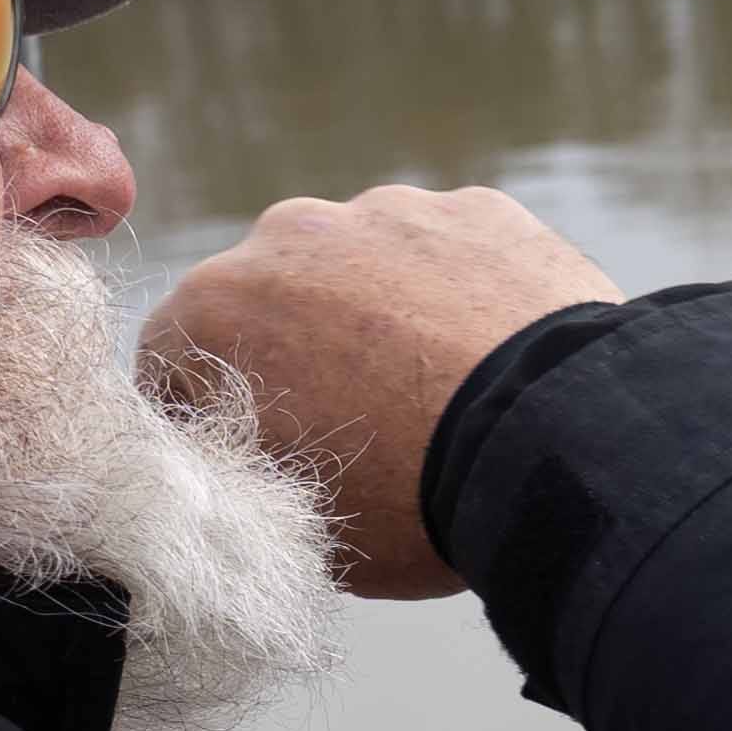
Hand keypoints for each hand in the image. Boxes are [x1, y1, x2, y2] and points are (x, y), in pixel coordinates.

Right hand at [142, 185, 625, 597]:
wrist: (554, 444)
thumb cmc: (411, 501)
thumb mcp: (294, 522)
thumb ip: (249, 473)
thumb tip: (251, 469)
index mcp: (212, 312)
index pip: (177, 360)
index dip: (214, 413)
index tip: (263, 451)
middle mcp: (286, 236)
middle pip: (273, 297)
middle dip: (301, 348)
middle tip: (365, 424)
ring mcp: (388, 211)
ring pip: (365, 264)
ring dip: (386, 312)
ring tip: (444, 391)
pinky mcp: (477, 208)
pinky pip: (452, 253)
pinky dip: (465, 293)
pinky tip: (500, 358)